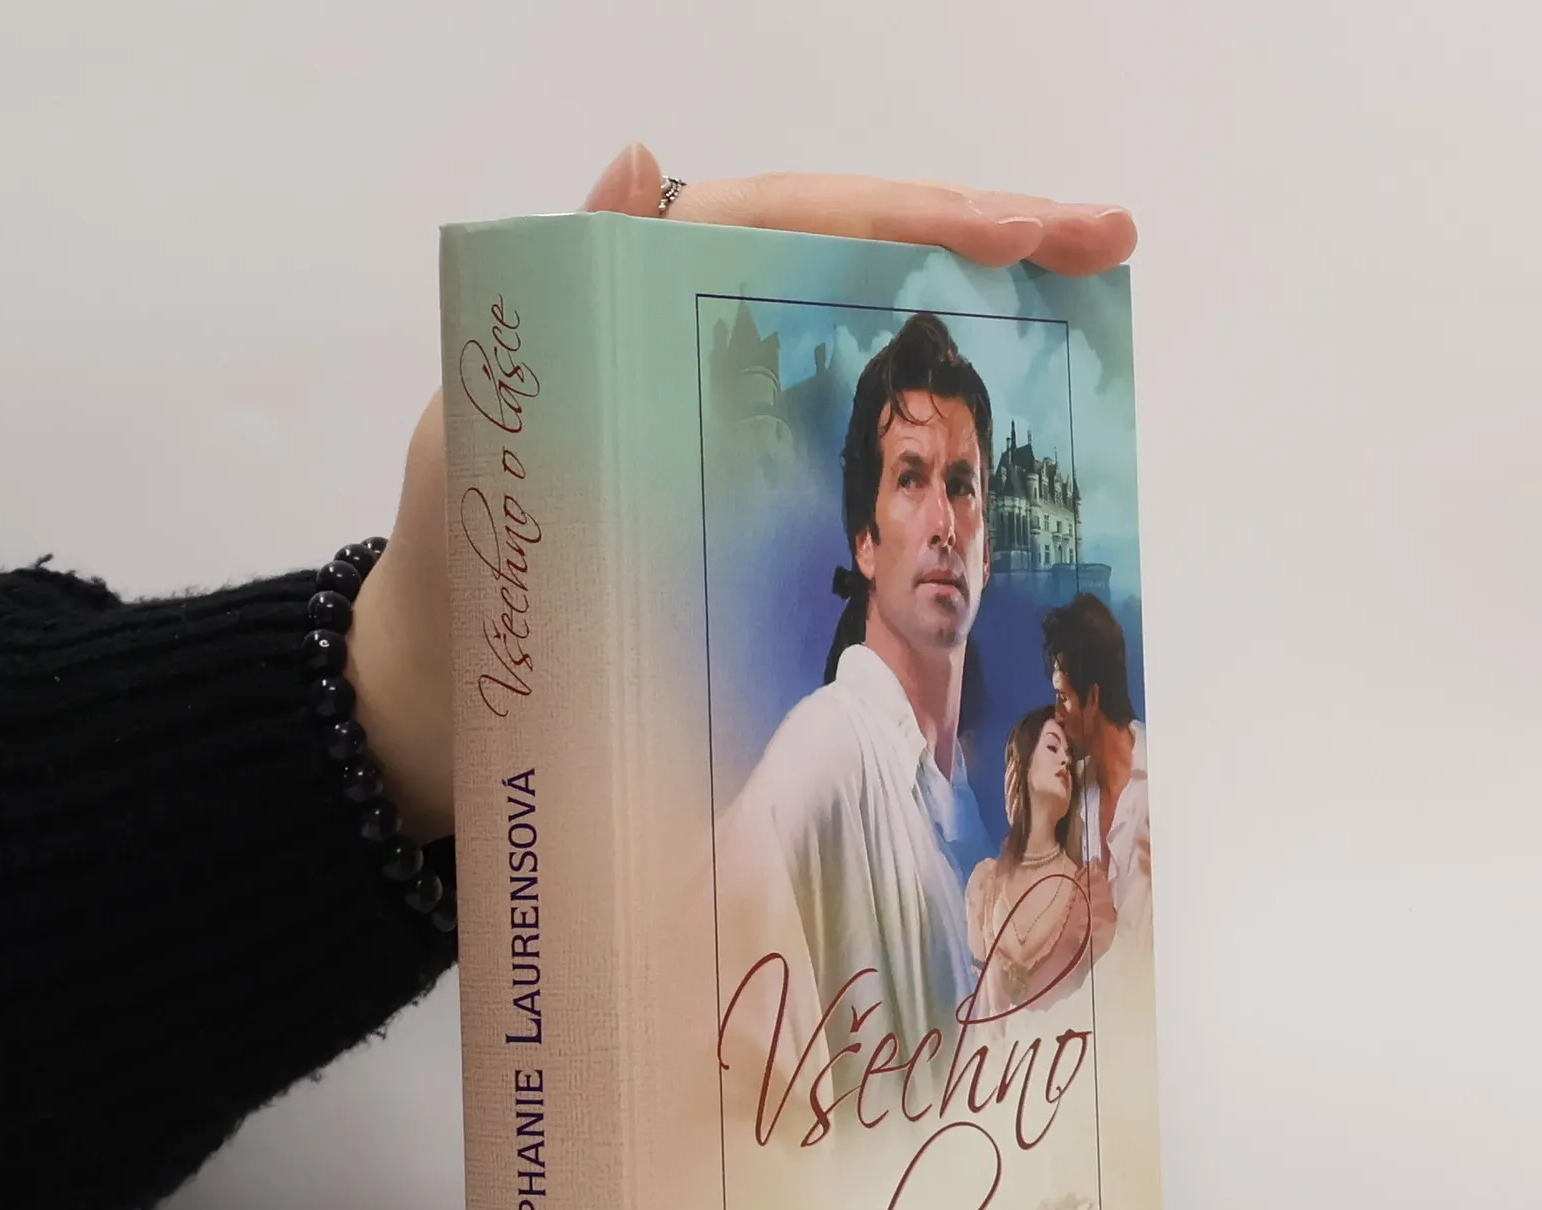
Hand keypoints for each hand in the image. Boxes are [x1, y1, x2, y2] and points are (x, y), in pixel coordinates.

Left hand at [349, 144, 1138, 841]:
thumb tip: (638, 164)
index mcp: (632, 310)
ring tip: (1076, 318)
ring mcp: (723, 434)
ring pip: (861, 356)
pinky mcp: (736, 512)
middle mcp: (690, 353)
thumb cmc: (454, 579)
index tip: (1038, 226)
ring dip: (968, 333)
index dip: (919, 213)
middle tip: (1100, 243)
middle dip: (979, 245)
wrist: (441, 714)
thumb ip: (554, 307)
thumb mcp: (481, 431)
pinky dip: (924, 454)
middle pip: (851, 266)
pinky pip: (845, 463)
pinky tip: (997, 455)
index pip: (796, 221)